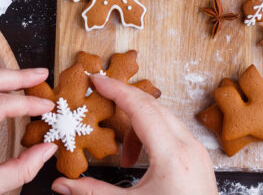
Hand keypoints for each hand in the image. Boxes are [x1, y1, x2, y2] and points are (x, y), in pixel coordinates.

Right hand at [51, 74, 216, 194]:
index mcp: (172, 156)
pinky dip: (153, 136)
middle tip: (100, 100)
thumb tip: (62, 184)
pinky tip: (140, 160)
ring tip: (123, 157)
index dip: (116, 90)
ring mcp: (198, 152)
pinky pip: (174, 133)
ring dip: (138, 126)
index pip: (140, 108)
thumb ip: (93, 193)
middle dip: (124, 102)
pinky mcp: (200, 160)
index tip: (96, 80)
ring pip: (164, 119)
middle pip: (153, 107)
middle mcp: (189, 147)